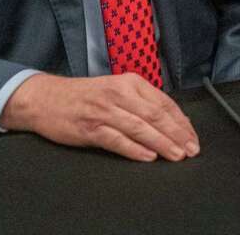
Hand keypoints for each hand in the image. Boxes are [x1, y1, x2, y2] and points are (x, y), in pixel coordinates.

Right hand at [0, 73, 198, 161]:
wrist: (46, 98)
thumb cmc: (86, 96)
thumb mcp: (118, 89)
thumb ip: (142, 102)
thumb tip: (173, 122)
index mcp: (131, 82)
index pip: (164, 103)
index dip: (182, 122)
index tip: (193, 137)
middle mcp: (120, 94)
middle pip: (156, 115)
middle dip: (177, 134)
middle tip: (191, 149)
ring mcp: (105, 111)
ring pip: (140, 127)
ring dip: (162, 143)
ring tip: (176, 155)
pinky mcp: (90, 128)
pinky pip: (117, 139)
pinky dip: (134, 149)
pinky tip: (149, 157)